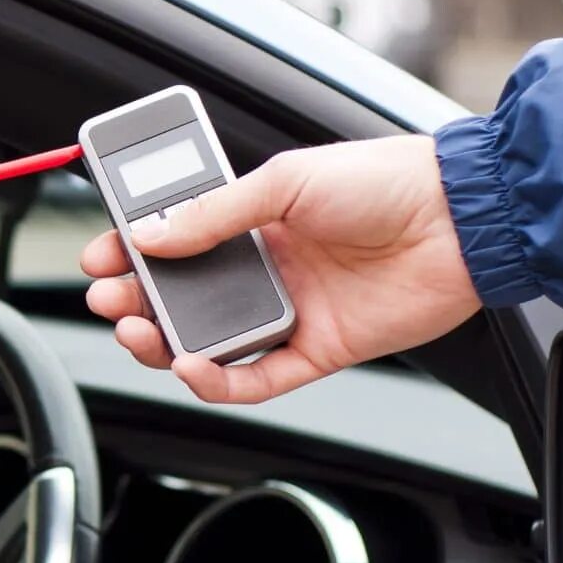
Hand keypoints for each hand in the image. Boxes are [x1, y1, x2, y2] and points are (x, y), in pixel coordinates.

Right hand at [79, 135, 480, 402]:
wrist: (463, 219)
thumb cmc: (387, 181)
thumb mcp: (286, 181)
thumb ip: (215, 214)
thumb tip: (150, 236)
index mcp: (254, 221)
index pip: (175, 241)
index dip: (132, 250)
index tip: (99, 254)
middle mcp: (267, 269)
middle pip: (180, 298)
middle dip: (133, 299)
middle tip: (105, 297)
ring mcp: (289, 311)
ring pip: (207, 344)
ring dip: (162, 343)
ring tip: (136, 330)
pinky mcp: (317, 350)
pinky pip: (256, 379)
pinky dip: (218, 382)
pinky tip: (190, 365)